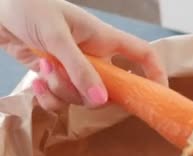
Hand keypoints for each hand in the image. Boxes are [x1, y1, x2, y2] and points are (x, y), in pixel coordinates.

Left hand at [0, 0, 166, 110]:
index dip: (156, 75)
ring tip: (43, 69)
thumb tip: (101, 100)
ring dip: (61, 91)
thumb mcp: (56, 37)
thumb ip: (79, 69)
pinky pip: (62, 102)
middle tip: (62, 77)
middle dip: (85, 92)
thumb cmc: (29, 7)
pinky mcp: (56, 78)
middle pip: (110, 90)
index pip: (143, 56)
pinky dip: (48, 98)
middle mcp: (95, 57)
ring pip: (83, 98)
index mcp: (105, 40)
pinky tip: (36, 81)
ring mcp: (75, 70)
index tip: (156, 95)